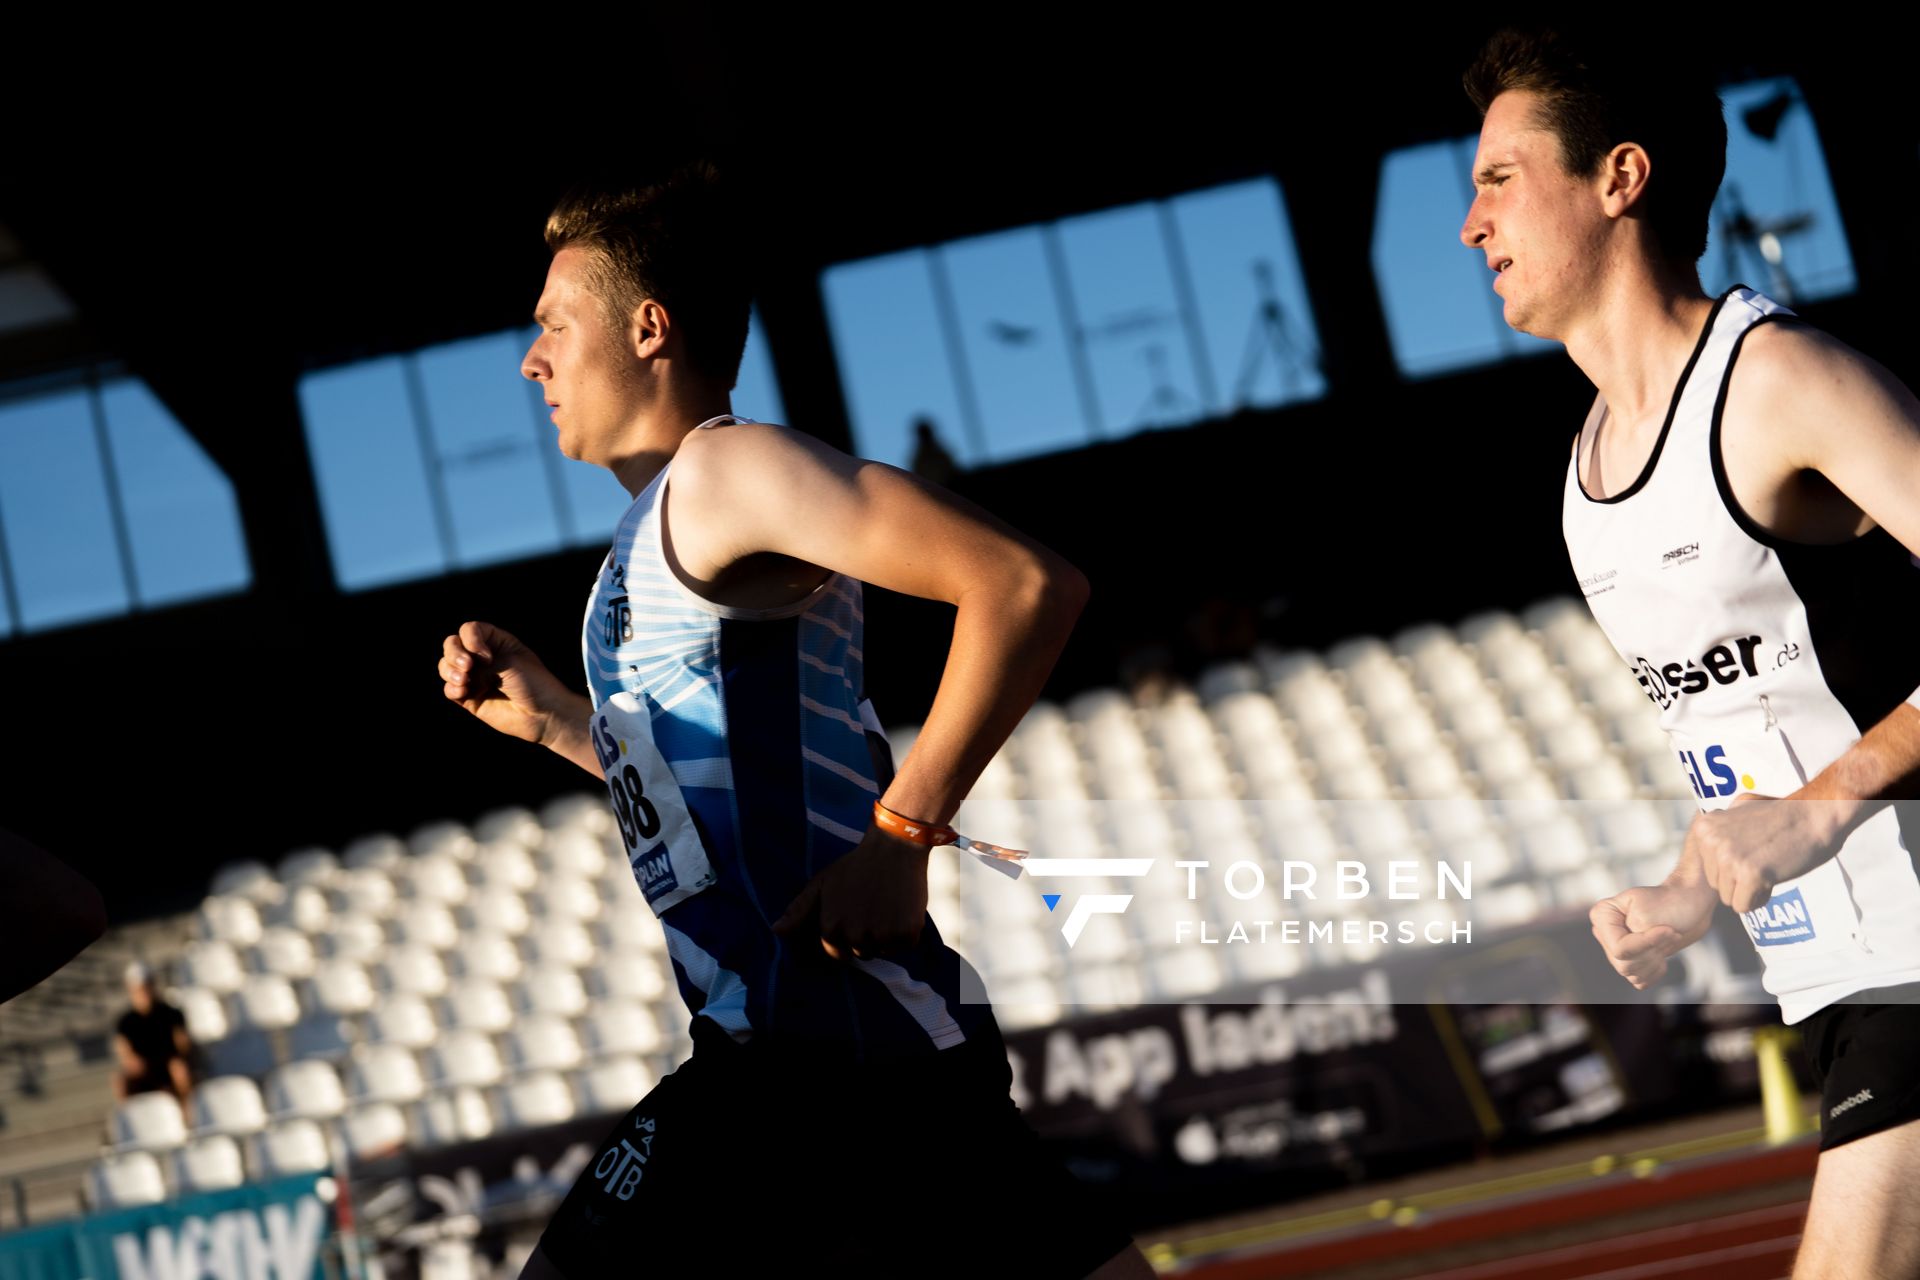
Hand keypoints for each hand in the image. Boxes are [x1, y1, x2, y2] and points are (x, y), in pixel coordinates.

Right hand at [439, 621, 573, 746]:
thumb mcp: (510, 663)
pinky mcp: (471, 699)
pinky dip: (451, 687)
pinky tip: (463, 691)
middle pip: (452, 644)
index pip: (470, 629)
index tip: (486, 655)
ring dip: (449, 670)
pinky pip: (450, 689)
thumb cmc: (534, 683)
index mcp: (496, 643)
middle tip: (467, 666)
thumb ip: (481, 662)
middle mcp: (483, 658)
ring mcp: (476, 678)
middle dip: (454, 653)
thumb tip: (460, 673)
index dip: (471, 638)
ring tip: (464, 680)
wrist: (544, 714)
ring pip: (446, 666)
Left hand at [770, 827, 930, 959]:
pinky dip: (906, 932)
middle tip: (872, 908)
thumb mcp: (822, 884)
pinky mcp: (907, 934)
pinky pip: (905, 945)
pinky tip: (901, 908)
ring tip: (886, 907)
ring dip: (885, 936)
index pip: (837, 953)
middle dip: (866, 937)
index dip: (846, 936)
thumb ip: (799, 909)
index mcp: (832, 929)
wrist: (894, 847)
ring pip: (883, 951)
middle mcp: (856, 937)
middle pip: (861, 953)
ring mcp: (883, 936)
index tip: (854, 916)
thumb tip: (776, 931)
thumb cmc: (855, 866)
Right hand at [1590, 880, 1717, 989]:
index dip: (1647, 944)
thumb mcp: (1648, 917)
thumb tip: (1622, 958)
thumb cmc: (1671, 902)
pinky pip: (1639, 980)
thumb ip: (1632, 942)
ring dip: (1656, 960)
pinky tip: (1662, 953)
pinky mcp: (1630, 959)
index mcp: (1602, 915)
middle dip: (1653, 952)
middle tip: (1670, 932)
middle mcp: (1604, 932)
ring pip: (1632, 973)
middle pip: (1624, 964)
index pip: (1619, 948)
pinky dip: (1655, 970)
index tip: (1669, 929)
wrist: (1689, 905)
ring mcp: (1616, 947)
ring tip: (1666, 939)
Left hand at [1685, 791, 1848, 912]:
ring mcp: (1729, 858)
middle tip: (1764, 862)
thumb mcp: (1738, 811)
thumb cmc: (1783, 816)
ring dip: (1750, 891)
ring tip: (1769, 869)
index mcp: (1705, 828)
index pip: (1708, 868)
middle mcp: (1711, 842)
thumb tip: (1706, 839)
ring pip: (1728, 898)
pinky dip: (1759, 900)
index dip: (1732, 866)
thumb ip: (1719, 826)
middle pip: (1715, 884)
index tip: (1752, 851)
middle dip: (1740, 881)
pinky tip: (1772, 879)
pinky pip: (1742, 906)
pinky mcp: (1749, 874)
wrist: (1815, 815)